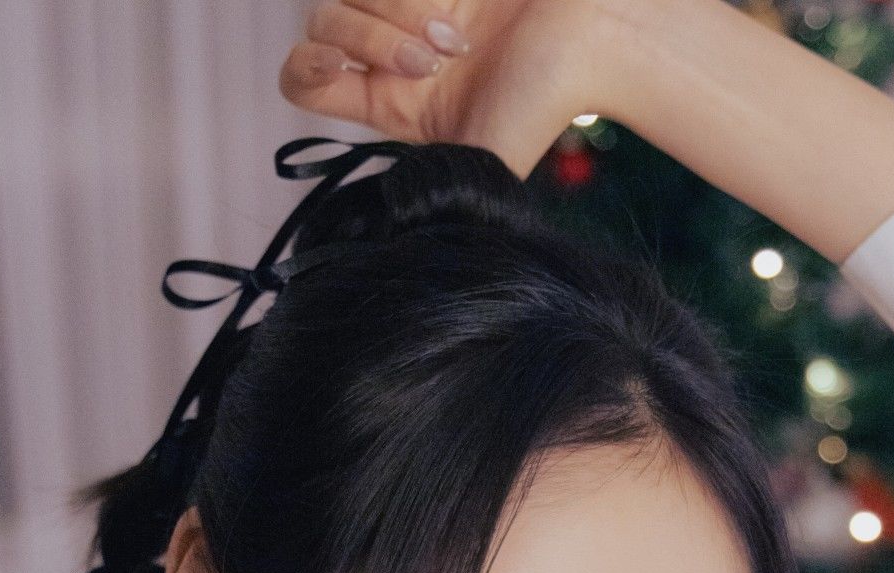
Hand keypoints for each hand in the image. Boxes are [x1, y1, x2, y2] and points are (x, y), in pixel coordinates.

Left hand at [279, 0, 621, 179]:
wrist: (589, 41)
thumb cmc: (540, 108)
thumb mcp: (477, 168)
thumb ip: (427, 191)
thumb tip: (382, 229)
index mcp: (390, 103)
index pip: (305, 79)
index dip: (304, 68)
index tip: (337, 68)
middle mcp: (390, 51)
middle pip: (322, 23)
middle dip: (372, 38)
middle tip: (436, 61)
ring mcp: (408, 1)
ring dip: (400, 8)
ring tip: (456, 36)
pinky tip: (458, 2)